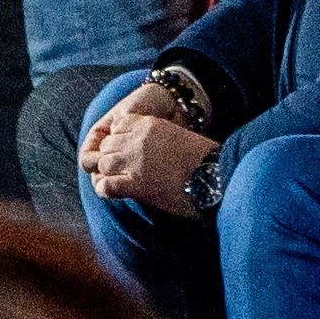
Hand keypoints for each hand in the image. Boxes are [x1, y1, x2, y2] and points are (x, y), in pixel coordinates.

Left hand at [78, 92, 217, 213]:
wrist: (215, 176)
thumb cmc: (204, 160)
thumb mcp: (178, 137)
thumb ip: (159, 139)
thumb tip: (151, 153)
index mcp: (150, 125)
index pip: (118, 125)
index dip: (119, 139)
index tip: (126, 149)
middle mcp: (138, 140)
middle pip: (108, 144)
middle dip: (111, 156)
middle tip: (121, 170)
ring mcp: (134, 161)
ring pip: (104, 163)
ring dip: (108, 172)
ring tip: (118, 182)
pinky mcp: (135, 184)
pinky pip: (107, 185)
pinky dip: (105, 190)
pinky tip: (113, 193)